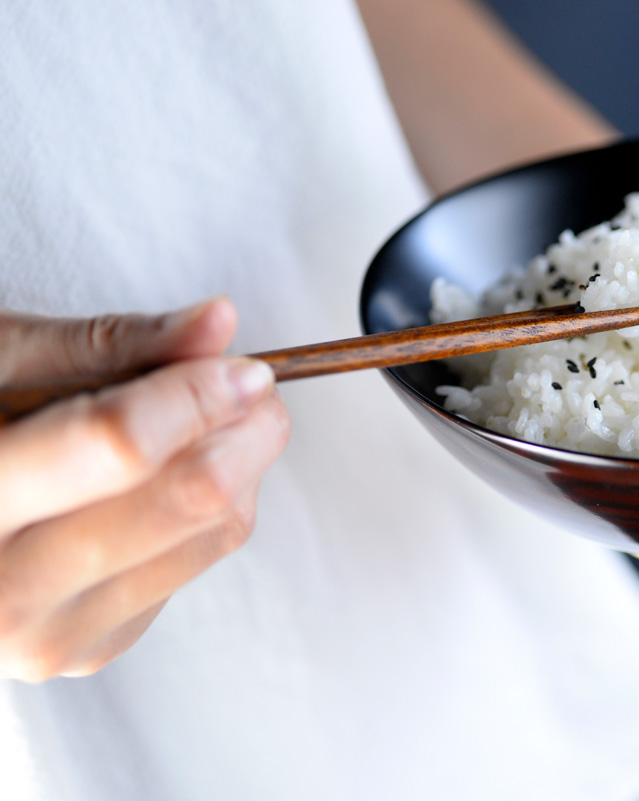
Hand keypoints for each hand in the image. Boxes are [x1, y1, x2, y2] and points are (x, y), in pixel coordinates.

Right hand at [0, 299, 289, 680]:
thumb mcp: (0, 360)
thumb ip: (111, 343)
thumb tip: (218, 323)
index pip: (124, 445)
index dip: (200, 394)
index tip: (243, 365)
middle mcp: (5, 589)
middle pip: (190, 497)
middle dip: (244, 428)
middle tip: (248, 382)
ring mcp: (51, 634)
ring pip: (214, 531)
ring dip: (239, 466)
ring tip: (208, 420)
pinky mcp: (91, 649)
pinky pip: (198, 563)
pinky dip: (207, 510)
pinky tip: (164, 479)